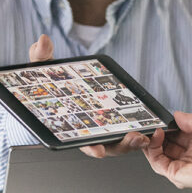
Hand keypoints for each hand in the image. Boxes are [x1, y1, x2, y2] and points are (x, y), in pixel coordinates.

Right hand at [27, 35, 148, 157]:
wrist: (61, 84)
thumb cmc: (50, 82)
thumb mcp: (43, 68)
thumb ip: (40, 57)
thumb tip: (43, 40)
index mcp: (73, 127)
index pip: (82, 142)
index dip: (91, 148)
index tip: (98, 151)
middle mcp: (91, 131)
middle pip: (108, 146)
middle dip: (122, 145)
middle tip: (134, 138)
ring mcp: (107, 128)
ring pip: (122, 142)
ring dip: (135, 142)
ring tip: (145, 134)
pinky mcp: (119, 120)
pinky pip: (131, 130)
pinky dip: (141, 132)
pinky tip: (151, 125)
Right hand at [143, 111, 191, 192]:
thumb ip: (190, 119)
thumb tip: (177, 115)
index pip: (179, 134)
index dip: (169, 127)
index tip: (163, 120)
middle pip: (168, 144)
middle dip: (160, 133)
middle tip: (154, 124)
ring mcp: (183, 165)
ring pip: (159, 154)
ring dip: (153, 140)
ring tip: (154, 130)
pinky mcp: (176, 174)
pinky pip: (158, 162)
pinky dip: (152, 150)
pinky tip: (156, 138)